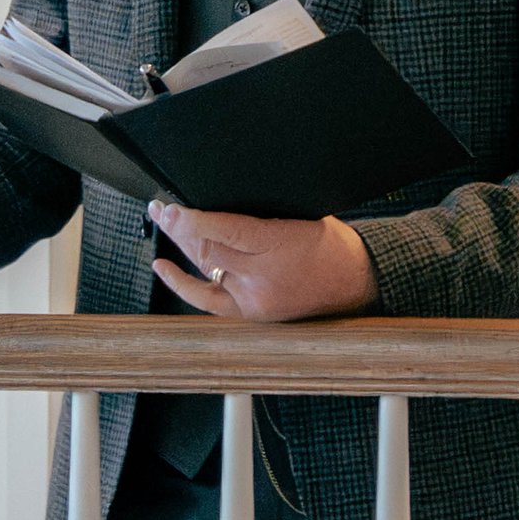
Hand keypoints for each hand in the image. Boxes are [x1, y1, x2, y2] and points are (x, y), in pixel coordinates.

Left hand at [149, 205, 379, 323]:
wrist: (357, 282)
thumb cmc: (333, 245)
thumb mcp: (301, 214)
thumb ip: (257, 214)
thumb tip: (214, 206)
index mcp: (279, 245)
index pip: (224, 232)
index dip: (193, 220)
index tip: (173, 209)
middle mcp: (263, 277)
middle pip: (208, 251)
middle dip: (180, 228)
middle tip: (161, 208)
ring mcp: (254, 299)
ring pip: (204, 269)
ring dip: (180, 246)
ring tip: (163, 222)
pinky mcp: (251, 312)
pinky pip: (208, 300)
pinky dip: (183, 283)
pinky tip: (163, 266)